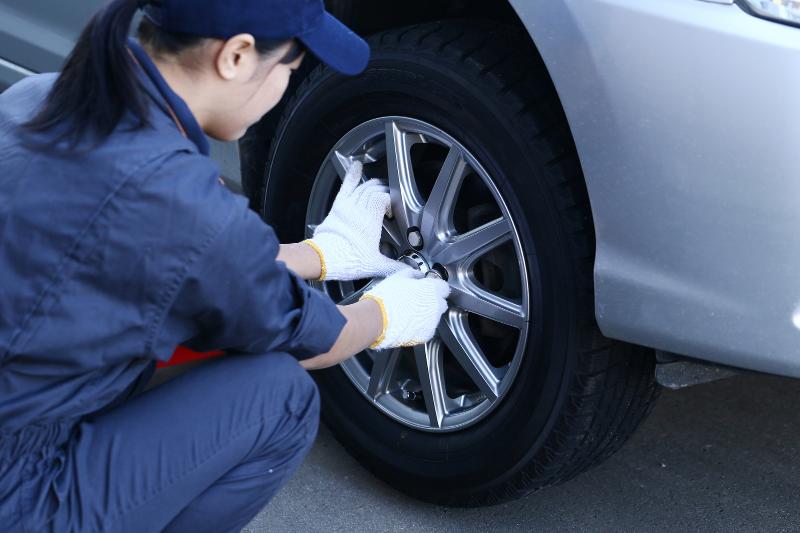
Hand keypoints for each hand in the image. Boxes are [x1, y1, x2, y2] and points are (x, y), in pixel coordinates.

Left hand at [304, 161, 407, 280]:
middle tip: (389, 199)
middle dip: (384, 192)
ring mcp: (348, 205)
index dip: (391, 201)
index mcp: (371, 220)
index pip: (385, 198)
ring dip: (373, 185)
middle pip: (375, 190)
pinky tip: (356, 166)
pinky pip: (346, 186)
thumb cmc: (348, 260)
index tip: (393, 211)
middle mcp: (360, 209)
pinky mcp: (338, 206)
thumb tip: (409, 271)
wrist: (324, 259)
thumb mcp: (375, 264)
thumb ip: (394, 266)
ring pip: (364, 187)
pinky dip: (352, 175)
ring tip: (379, 187)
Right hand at [361, 269, 450, 349]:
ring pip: (434, 317)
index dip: (435, 288)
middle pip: (441, 303)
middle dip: (432, 302)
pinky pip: (427, 329)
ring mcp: (432, 322)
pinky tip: (408, 324)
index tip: (428, 289)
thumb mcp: (398, 277)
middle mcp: (436, 306)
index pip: (444, 287)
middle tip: (417, 302)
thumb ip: (413, 274)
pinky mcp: (426, 335)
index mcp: (432, 289)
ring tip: (409, 314)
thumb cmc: (386, 297)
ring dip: (426, 315)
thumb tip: (418, 275)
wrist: (377, 319)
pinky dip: (421, 327)